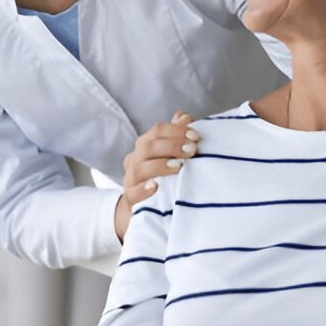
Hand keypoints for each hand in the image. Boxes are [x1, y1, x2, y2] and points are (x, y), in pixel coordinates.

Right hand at [116, 111, 200, 240]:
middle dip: (171, 146)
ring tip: (179, 167)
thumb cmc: (161, 177)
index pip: (157, 131)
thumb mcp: (169, 155)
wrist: (140, 209)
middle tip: (192, 150)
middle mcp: (135, 160)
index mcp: (145, 146)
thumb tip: (184, 116)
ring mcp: (131, 180)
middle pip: (148, 146)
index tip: (196, 136)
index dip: (176, 130)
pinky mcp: (129, 200)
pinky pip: (132, 193)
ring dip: (160, 165)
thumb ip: (177, 135)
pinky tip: (156, 187)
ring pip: (140, 168)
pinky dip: (143, 189)